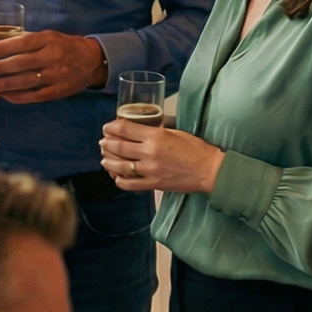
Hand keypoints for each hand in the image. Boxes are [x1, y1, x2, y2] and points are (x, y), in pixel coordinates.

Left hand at [0, 31, 108, 104]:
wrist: (92, 61)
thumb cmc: (65, 46)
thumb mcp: (50, 37)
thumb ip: (29, 40)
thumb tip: (1, 44)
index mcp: (49, 40)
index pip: (22, 43)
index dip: (3, 48)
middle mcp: (53, 57)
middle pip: (21, 63)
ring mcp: (56, 76)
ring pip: (26, 81)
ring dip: (5, 85)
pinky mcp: (58, 91)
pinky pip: (34, 95)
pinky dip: (18, 96)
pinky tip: (6, 96)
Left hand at [100, 117, 224, 194]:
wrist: (208, 170)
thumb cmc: (196, 148)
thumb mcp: (176, 132)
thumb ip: (157, 131)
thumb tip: (141, 129)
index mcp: (156, 136)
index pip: (125, 129)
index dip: (112, 127)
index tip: (107, 127)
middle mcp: (149, 152)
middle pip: (119, 146)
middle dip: (107, 143)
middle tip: (103, 142)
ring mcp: (150, 170)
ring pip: (121, 166)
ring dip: (109, 161)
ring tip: (104, 159)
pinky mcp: (154, 184)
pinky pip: (131, 184)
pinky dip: (120, 181)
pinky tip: (117, 177)